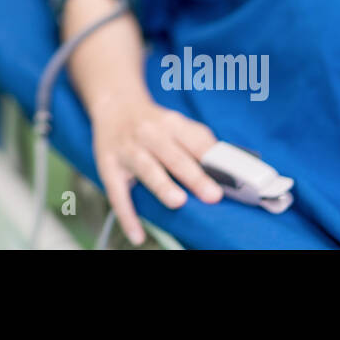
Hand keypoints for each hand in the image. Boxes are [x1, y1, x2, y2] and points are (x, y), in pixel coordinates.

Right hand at [91, 96, 223, 244]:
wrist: (114, 105)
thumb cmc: (154, 122)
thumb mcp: (176, 123)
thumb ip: (199, 143)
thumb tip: (225, 171)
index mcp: (171, 123)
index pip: (196, 141)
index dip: (212, 159)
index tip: (231, 179)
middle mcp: (149, 133)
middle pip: (173, 155)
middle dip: (193, 176)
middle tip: (212, 195)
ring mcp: (127, 149)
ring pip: (146, 168)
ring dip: (162, 186)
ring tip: (178, 202)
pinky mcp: (108, 166)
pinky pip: (116, 193)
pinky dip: (127, 215)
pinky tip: (137, 235)